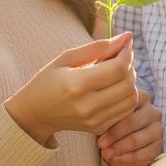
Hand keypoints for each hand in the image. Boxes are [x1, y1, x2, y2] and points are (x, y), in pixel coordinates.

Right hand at [6, 33, 138, 144]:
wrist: (35, 113)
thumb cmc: (48, 80)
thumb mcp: (67, 57)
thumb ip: (98, 47)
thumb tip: (127, 37)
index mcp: (77, 84)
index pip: (118, 69)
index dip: (126, 54)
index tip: (124, 45)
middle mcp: (87, 105)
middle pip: (127, 85)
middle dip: (130, 67)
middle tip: (121, 58)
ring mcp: (94, 120)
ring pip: (131, 100)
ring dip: (131, 83)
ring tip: (118, 72)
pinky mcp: (98, 128)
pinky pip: (125, 111)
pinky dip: (126, 97)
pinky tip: (115, 87)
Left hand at [98, 89, 162, 165]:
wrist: (126, 140)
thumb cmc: (115, 123)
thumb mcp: (111, 116)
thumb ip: (107, 114)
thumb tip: (95, 121)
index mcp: (141, 97)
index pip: (128, 104)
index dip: (112, 117)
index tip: (96, 128)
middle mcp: (153, 111)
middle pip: (133, 122)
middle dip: (114, 135)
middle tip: (100, 144)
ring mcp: (158, 129)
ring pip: (138, 139)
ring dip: (119, 148)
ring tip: (106, 154)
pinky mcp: (159, 145)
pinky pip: (143, 153)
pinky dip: (127, 158)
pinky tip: (116, 159)